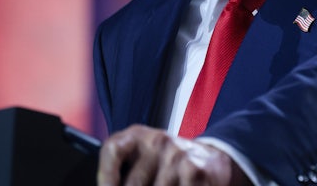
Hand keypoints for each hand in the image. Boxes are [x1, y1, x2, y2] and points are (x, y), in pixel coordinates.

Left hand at [97, 124, 250, 185]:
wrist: (211, 159)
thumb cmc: (168, 162)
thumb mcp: (144, 157)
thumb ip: (125, 172)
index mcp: (138, 136)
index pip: (113, 150)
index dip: (105, 175)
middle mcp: (156, 141)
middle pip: (132, 184)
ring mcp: (176, 155)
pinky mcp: (194, 170)